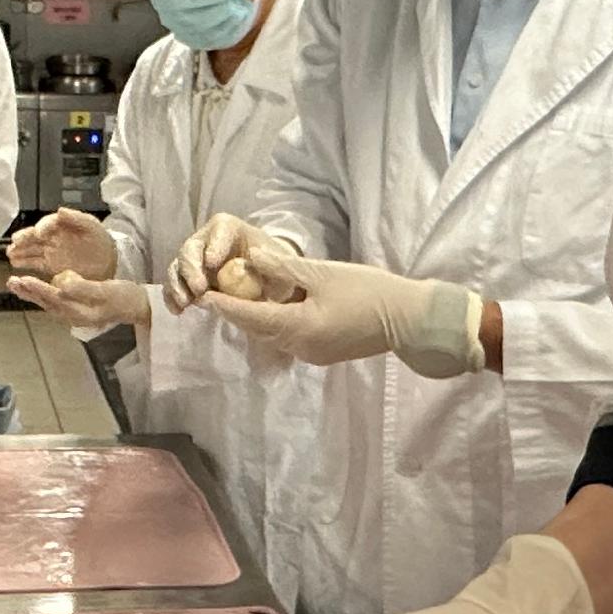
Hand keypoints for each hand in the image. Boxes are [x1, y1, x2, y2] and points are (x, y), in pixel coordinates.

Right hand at [6, 208, 119, 281]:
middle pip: (35, 235)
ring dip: (20, 250)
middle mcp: (53, 236)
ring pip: (31, 249)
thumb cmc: (101, 239)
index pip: (49, 223)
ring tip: (10, 252)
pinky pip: (34, 262)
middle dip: (25, 238)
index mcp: (62, 224)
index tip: (39, 233)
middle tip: (15, 241)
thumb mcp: (91, 226)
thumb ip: (76, 218)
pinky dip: (24, 263)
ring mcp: (50, 250)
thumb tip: (60, 210)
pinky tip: (15, 263)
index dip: (43, 227)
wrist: (108, 260)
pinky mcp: (50, 264)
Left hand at [12, 268, 153, 335]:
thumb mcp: (105, 290)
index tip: (25, 279)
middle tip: (12, 282)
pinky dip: (41, 293)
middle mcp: (73, 315)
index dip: (38, 288)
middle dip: (29, 292)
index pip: (55, 298)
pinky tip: (34, 287)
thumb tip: (61, 286)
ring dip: (31, 293)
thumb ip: (83, 288)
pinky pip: (54, 301)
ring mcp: (73, 313)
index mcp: (80, 312)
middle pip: (46, 303)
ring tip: (16, 284)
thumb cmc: (123, 297)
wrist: (136, 306)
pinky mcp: (75, 308)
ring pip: (48, 303)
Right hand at [162, 212, 295, 307]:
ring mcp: (194, 260)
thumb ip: (268, 266)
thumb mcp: (278, 264)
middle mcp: (206, 240)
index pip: (220, 229)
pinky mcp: (187, 279)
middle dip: (192, 268)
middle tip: (200, 288)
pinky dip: (172, 297)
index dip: (215, 244)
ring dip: (178, 284)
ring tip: (185, 302)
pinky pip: (174, 285)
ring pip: (177, 266)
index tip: (213, 262)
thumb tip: (248, 271)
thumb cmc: (272, 267)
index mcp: (230, 229)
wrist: (265, 280)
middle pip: (192, 248)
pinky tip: (178, 311)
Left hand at [198, 249, 484, 375]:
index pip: (250, 317)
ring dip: (257, 318)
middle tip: (216, 292)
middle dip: (237, 312)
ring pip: (274, 335)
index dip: (225, 306)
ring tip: (240, 297)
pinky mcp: (324, 353)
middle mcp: (300, 347)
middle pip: (259, 329)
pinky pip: (291, 338)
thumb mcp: (323, 273)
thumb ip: (284, 269)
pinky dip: (278, 323)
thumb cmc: (368, 291)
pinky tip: (276, 306)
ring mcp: (312, 354)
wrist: (409, 319)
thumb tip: (251, 258)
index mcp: (297, 328)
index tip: (203, 296)